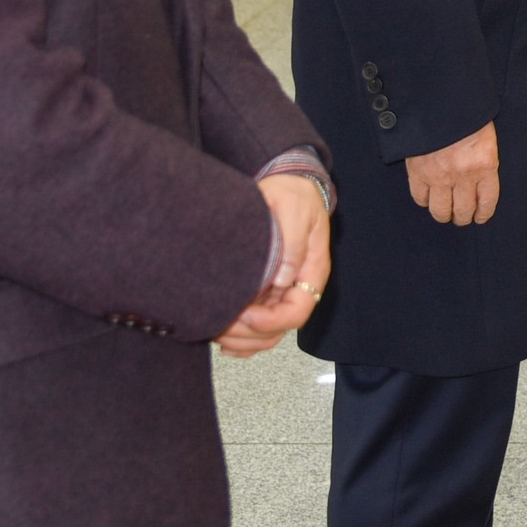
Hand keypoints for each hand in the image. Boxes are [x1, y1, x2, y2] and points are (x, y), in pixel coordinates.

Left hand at [217, 172, 331, 355]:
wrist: (289, 186)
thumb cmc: (293, 196)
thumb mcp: (295, 211)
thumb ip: (292, 243)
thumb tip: (283, 278)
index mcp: (311, 272)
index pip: (297, 312)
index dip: (271, 321)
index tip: (246, 313)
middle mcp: (296, 288)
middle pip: (278, 330)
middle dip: (248, 335)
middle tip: (219, 324)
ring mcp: (280, 293)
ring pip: (265, 334)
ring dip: (240, 339)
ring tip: (215, 330)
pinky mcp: (264, 292)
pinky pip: (255, 328)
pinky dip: (239, 340)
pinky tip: (222, 339)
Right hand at [404, 122, 500, 226]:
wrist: (439, 99)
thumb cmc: (467, 114)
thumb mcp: (486, 136)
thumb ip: (484, 161)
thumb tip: (480, 181)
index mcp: (485, 165)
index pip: (487, 201)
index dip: (483, 213)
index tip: (479, 217)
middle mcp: (463, 175)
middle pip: (463, 210)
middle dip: (463, 217)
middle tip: (461, 216)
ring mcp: (439, 176)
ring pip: (440, 210)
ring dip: (443, 214)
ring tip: (444, 212)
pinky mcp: (418, 172)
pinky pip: (420, 198)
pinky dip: (424, 200)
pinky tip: (428, 197)